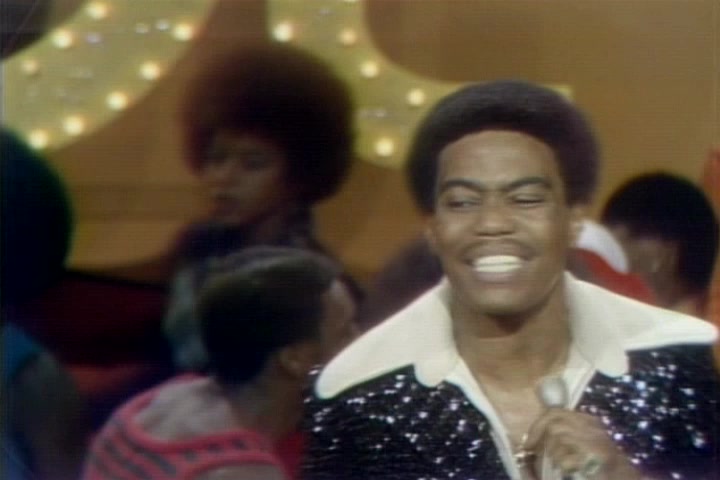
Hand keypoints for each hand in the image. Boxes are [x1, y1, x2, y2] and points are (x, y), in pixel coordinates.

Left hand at [524, 408, 641, 478]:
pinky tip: (571, 470)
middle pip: (554, 421)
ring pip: (558, 438)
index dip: (538, 424)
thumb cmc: (599, 463)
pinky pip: (565, 459)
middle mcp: (591, 427)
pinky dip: (563, 466)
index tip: (529, 440)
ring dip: (554, 454)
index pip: (556, 412)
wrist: (625, 477)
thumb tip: (536, 434)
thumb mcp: (583, 441)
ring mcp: (594, 441)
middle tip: (531, 449)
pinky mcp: (594, 457)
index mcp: (588, 421)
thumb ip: (565, 433)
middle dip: (538, 434)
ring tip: (561, 464)